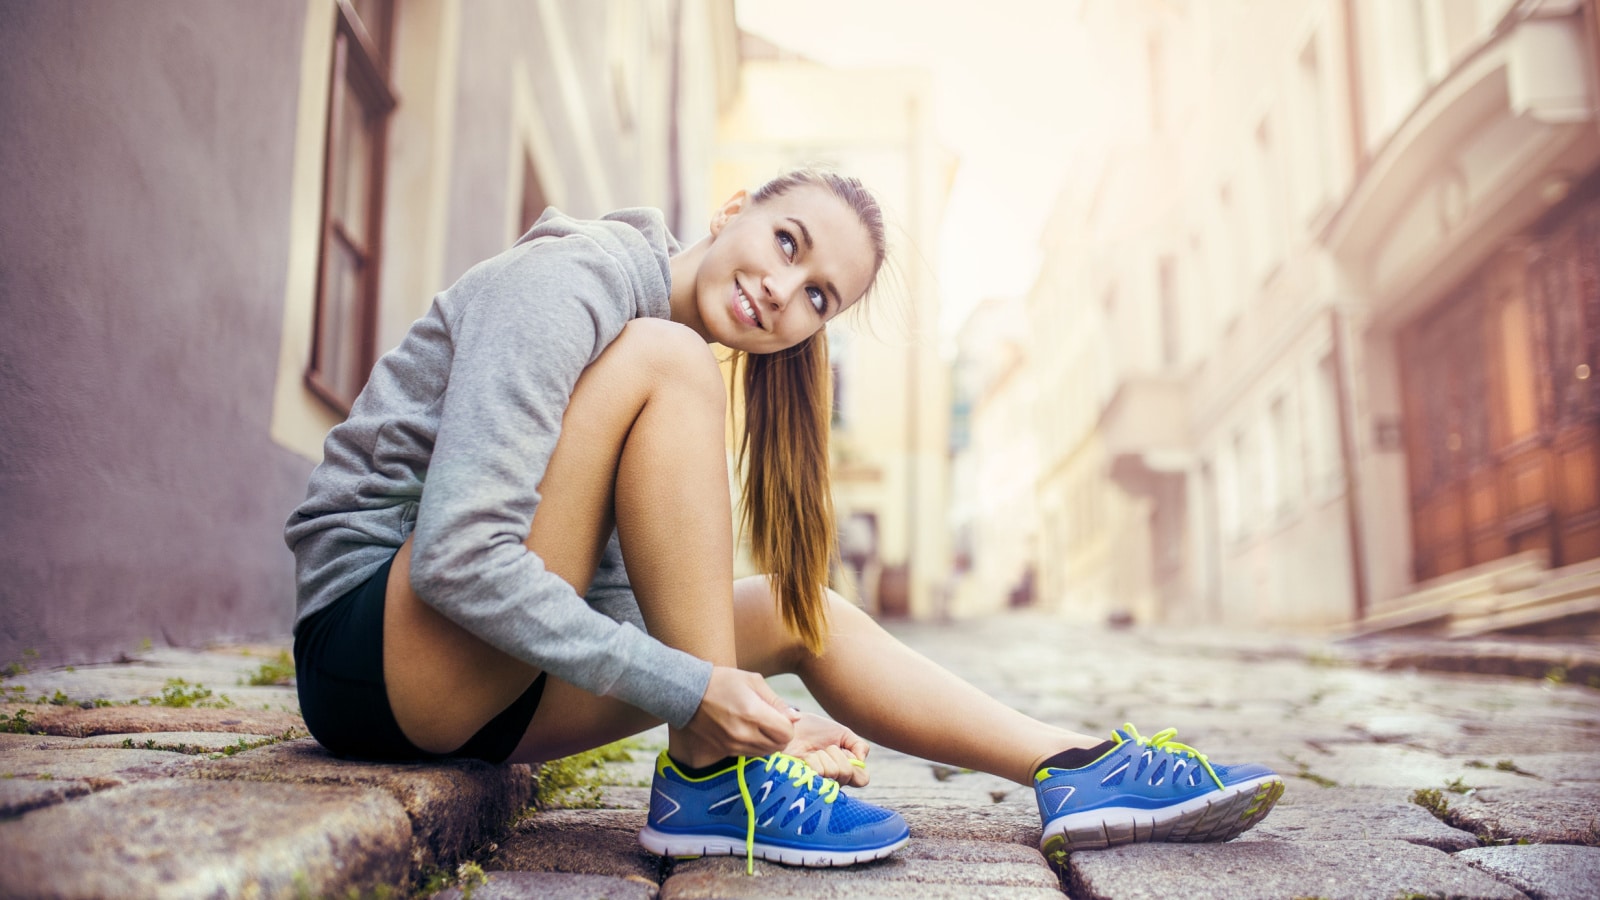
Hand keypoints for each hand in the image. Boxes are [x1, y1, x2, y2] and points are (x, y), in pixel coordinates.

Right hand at [683, 666, 797, 757]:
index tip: (781, 715)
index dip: (789, 725)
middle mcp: (744, 733)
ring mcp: (734, 745)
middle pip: (779, 746)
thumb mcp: (753, 681)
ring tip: (760, 725)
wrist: (688, 694)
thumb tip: (795, 717)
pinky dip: (756, 746)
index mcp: (753, 714)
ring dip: (770, 742)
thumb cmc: (723, 682)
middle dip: (782, 734)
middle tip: (773, 720)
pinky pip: (751, 754)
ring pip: (766, 753)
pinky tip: (749, 731)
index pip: (786, 733)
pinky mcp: (726, 750)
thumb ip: (776, 701)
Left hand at [782, 711, 870, 786]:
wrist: (790, 725)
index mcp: (844, 771)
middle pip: (847, 774)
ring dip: (822, 756)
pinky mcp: (803, 783)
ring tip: (812, 752)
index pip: (862, 779)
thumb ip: (858, 745)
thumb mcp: (842, 732)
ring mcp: (818, 784)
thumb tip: (861, 761)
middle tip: (826, 748)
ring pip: (833, 772)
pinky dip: (812, 760)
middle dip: (837, 754)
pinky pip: (818, 773)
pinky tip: (804, 758)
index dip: (856, 765)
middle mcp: (833, 781)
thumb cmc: (814, 730)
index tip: (845, 751)